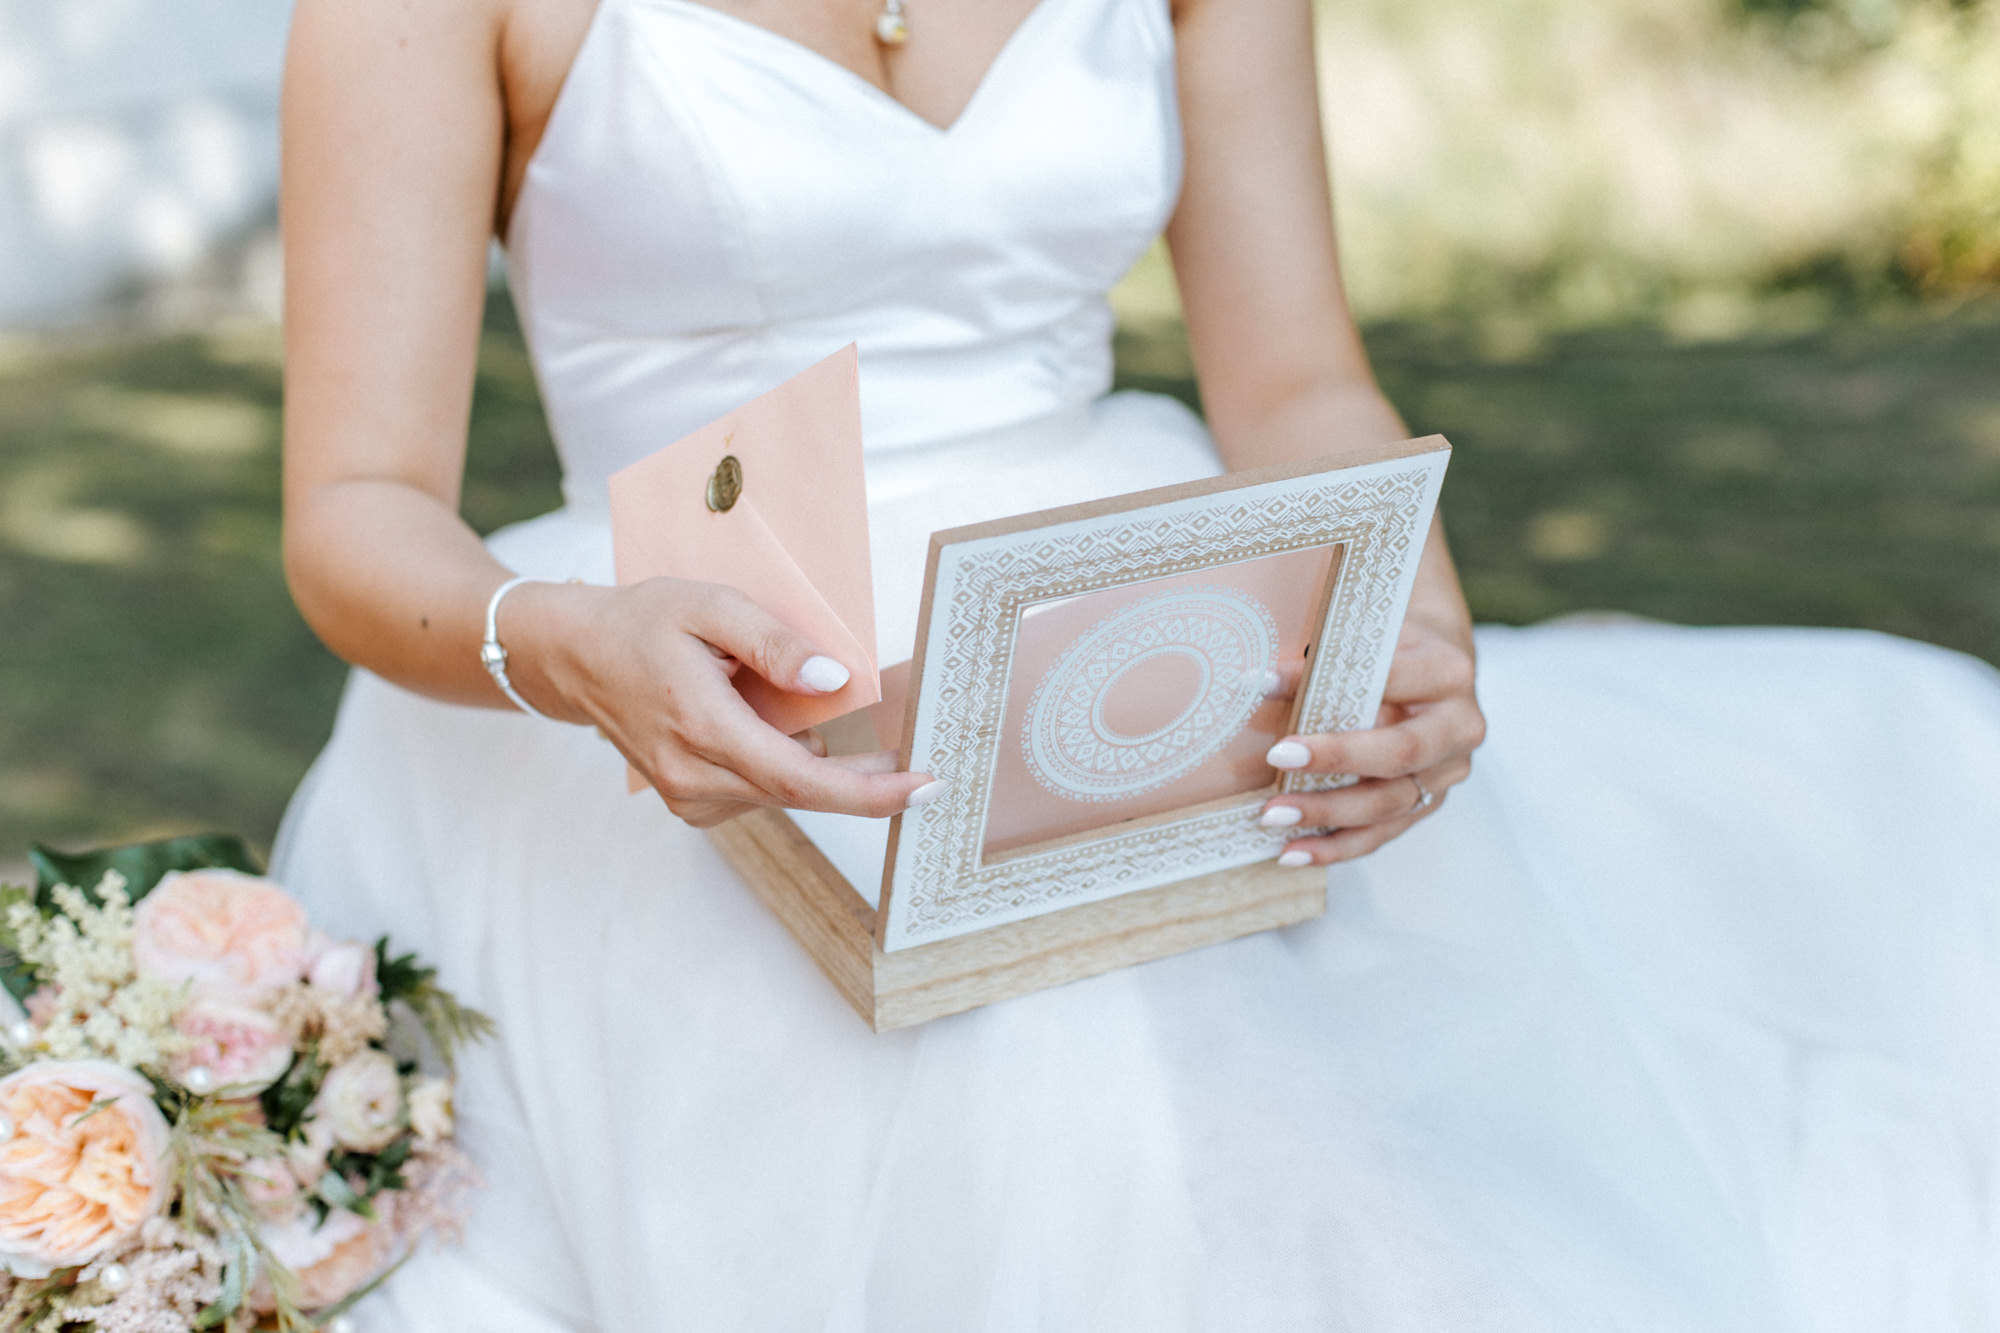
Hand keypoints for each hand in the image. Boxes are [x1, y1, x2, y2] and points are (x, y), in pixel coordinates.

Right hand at [505, 578, 937, 827]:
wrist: (570, 656)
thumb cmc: (639, 622)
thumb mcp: (708, 606)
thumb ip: (775, 643)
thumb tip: (835, 680)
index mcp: (703, 728)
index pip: (802, 780)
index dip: (870, 793)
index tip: (924, 788)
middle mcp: (694, 777)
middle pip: (802, 794)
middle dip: (864, 781)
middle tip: (911, 757)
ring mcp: (688, 796)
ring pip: (780, 793)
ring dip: (820, 767)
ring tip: (815, 714)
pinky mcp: (689, 802)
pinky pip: (757, 791)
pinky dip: (782, 767)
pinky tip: (768, 726)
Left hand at [1253, 604, 1483, 865]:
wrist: (1437, 669)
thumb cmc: (1394, 646)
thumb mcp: (1366, 634)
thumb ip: (1323, 656)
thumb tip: (1256, 681)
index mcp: (1447, 672)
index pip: (1388, 679)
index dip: (1328, 684)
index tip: (1264, 684)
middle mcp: (1458, 727)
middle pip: (1400, 752)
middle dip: (1336, 759)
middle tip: (1278, 760)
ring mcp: (1447, 772)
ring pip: (1390, 803)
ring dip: (1327, 813)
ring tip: (1273, 816)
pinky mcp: (1430, 802)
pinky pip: (1382, 833)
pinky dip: (1336, 846)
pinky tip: (1293, 852)